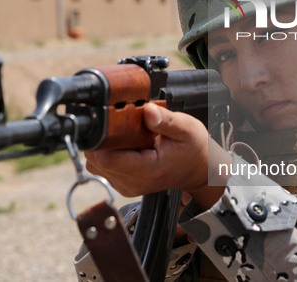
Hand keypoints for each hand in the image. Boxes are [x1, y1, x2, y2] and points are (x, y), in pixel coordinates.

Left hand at [85, 102, 228, 208]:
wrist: (200, 170)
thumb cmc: (194, 149)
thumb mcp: (185, 128)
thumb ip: (165, 120)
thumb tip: (147, 110)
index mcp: (146, 171)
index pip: (107, 158)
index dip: (103, 138)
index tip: (111, 122)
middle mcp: (133, 183)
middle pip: (97, 161)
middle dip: (102, 140)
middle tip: (119, 125)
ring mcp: (127, 186)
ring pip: (96, 165)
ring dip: (103, 147)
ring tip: (123, 135)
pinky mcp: (124, 184)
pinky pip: (103, 168)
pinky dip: (108, 154)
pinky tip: (125, 144)